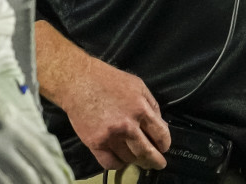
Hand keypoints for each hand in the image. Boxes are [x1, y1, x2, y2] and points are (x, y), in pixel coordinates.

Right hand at [63, 54, 170, 170]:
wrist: (80, 82)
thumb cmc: (109, 80)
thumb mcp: (138, 85)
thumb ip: (152, 105)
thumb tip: (161, 125)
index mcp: (140, 109)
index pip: (161, 135)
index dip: (165, 144)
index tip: (164, 147)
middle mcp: (127, 126)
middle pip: (147, 152)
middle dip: (156, 161)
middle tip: (158, 164)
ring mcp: (110, 137)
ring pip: (130, 159)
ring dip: (136, 160)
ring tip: (138, 158)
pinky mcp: (95, 144)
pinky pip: (110, 163)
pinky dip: (118, 164)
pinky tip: (121, 159)